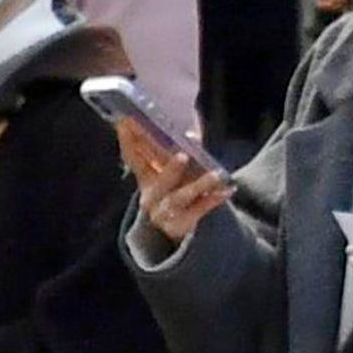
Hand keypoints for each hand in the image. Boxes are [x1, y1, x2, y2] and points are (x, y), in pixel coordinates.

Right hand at [113, 115, 227, 246]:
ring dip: (198, 185)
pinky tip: (227, 190)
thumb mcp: (168, 174)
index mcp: (145, 178)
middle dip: (170, 168)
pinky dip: (213, 200)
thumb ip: (175, 154)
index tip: (125, 122)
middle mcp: (150, 195)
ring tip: (215, 175)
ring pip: (180, 198)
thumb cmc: (173, 192)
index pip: (133, 158)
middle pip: (159, 181)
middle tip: (183, 155)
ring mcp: (163, 212)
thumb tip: (191, 132)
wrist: (170, 230)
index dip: (128, 140)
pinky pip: (199, 210)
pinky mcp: (180, 224)